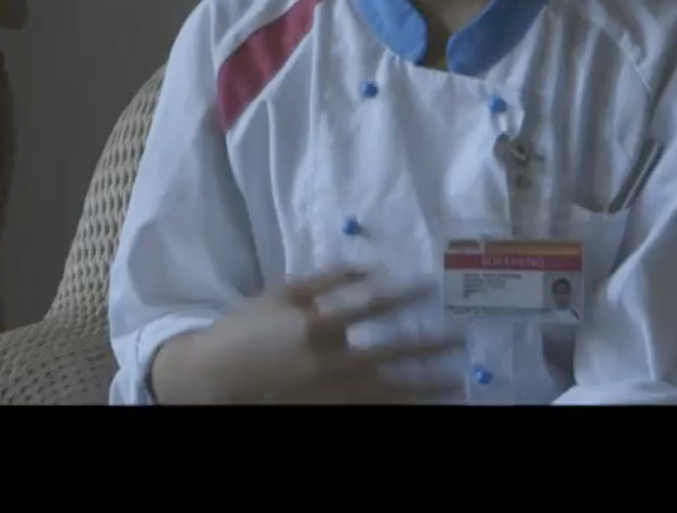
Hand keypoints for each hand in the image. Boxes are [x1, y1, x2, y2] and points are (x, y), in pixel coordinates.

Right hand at [174, 269, 460, 404]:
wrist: (216, 377)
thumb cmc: (248, 329)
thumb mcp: (278, 295)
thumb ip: (321, 281)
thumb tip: (365, 265)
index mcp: (314, 325)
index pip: (369, 306)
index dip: (402, 295)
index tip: (429, 288)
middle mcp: (327, 361)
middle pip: (390, 353)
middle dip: (428, 346)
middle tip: (460, 341)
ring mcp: (329, 392)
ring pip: (387, 391)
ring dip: (424, 386)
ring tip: (457, 383)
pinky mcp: (328, 410)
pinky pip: (371, 410)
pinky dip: (397, 407)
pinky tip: (420, 405)